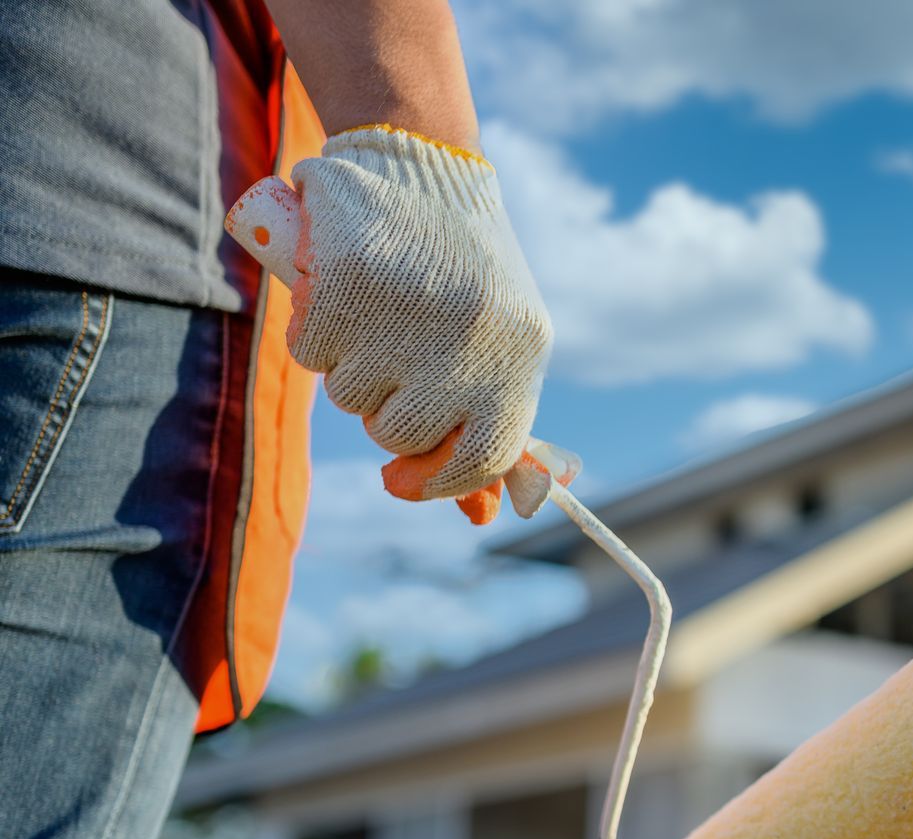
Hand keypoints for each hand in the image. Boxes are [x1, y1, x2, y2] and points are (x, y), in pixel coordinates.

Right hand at [287, 125, 550, 521]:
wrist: (425, 166)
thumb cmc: (467, 272)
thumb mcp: (501, 343)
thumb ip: (490, 425)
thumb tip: (483, 517)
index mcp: (519, 357)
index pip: (482, 458)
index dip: (438, 481)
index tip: (399, 479)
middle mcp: (470, 341)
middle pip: (399, 434)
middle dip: (385, 410)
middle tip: (391, 360)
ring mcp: (409, 314)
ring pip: (350, 398)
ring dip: (349, 370)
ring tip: (374, 318)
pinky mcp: (348, 284)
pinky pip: (312, 354)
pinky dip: (314, 334)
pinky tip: (338, 297)